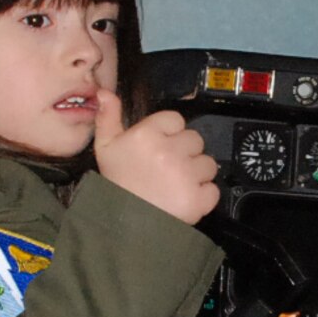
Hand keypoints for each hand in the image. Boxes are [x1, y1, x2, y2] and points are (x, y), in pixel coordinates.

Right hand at [92, 90, 219, 225]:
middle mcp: (169, 151)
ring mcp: (187, 175)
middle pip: (195, 140)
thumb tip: (105, 92)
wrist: (123, 224)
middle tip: (167, 169)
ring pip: (207, 164)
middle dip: (185, 153)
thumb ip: (108, 117)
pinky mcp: (199, 198)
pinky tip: (183, 198)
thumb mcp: (105, 148)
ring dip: (196, 173)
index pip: (176, 120)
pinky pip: (212, 189)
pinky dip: (202, 196)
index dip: (170, 133)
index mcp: (147, 135)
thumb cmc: (116, 184)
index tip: (160, 147)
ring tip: (175, 184)